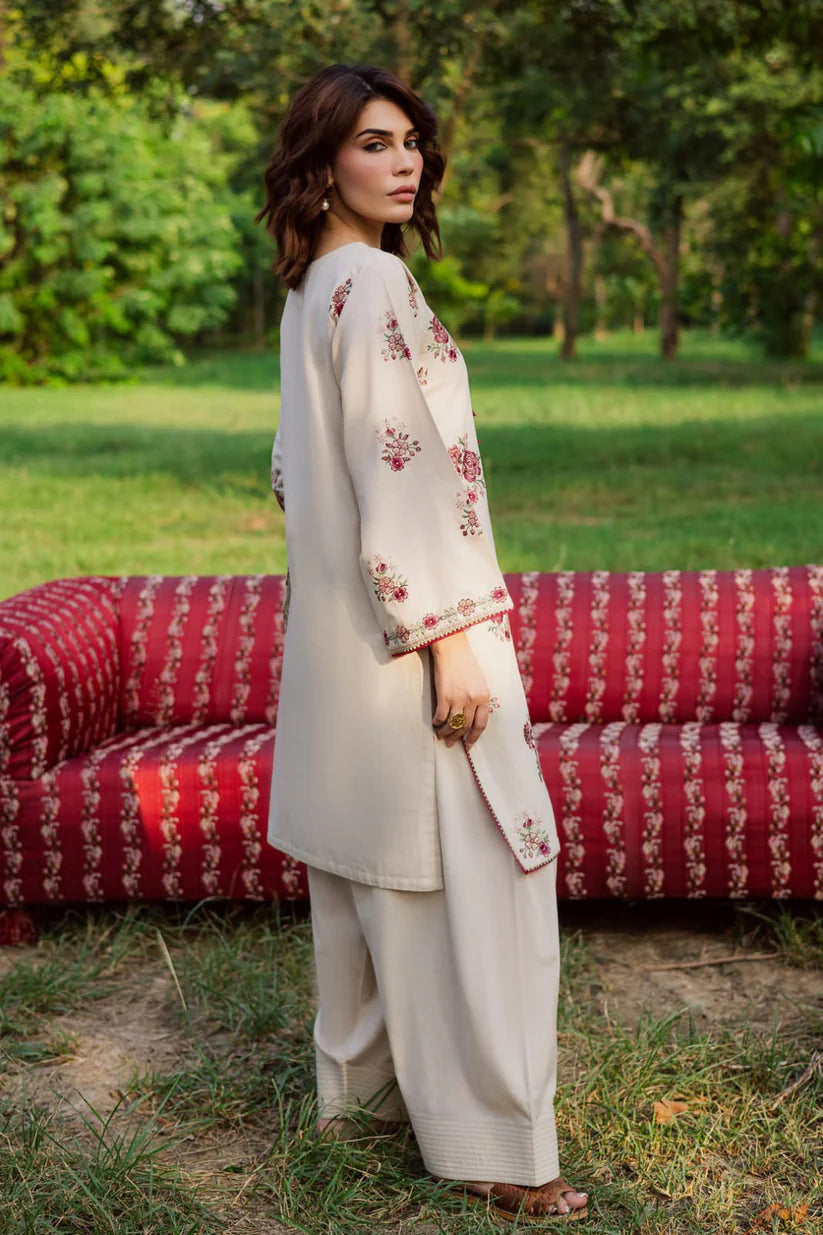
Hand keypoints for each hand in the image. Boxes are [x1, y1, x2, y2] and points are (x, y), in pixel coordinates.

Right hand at [430, 631, 490, 750]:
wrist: (452, 648)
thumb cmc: (465, 662)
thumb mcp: (479, 681)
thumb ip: (477, 698)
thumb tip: (470, 716)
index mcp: (484, 696)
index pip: (481, 724)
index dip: (474, 737)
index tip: (469, 745)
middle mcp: (473, 700)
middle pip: (465, 726)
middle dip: (457, 738)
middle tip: (450, 744)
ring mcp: (459, 698)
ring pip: (453, 724)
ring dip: (446, 733)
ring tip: (441, 736)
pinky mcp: (444, 696)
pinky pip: (441, 716)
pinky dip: (437, 723)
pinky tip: (435, 723)